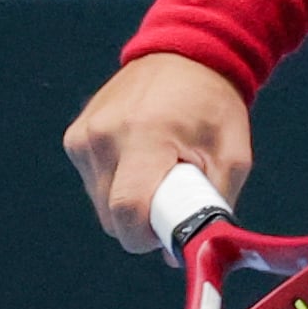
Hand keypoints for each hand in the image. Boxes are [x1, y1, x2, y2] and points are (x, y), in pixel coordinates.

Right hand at [62, 50, 251, 254]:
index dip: (149, 237)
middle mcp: (103, 137)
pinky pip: (94, 185)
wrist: (186, 54)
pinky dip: (118, 184)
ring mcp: (83, 136)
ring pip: (102, 206)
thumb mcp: (232, 158)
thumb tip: (177, 253)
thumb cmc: (213, 106)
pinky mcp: (75, 138)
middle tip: (175, 194)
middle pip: (112, 218)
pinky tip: (140, 158)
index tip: (172, 230)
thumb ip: (210, 209)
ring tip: (159, 170)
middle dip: (145, 222)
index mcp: (146, 138)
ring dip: (131, 202)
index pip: (128, 213)